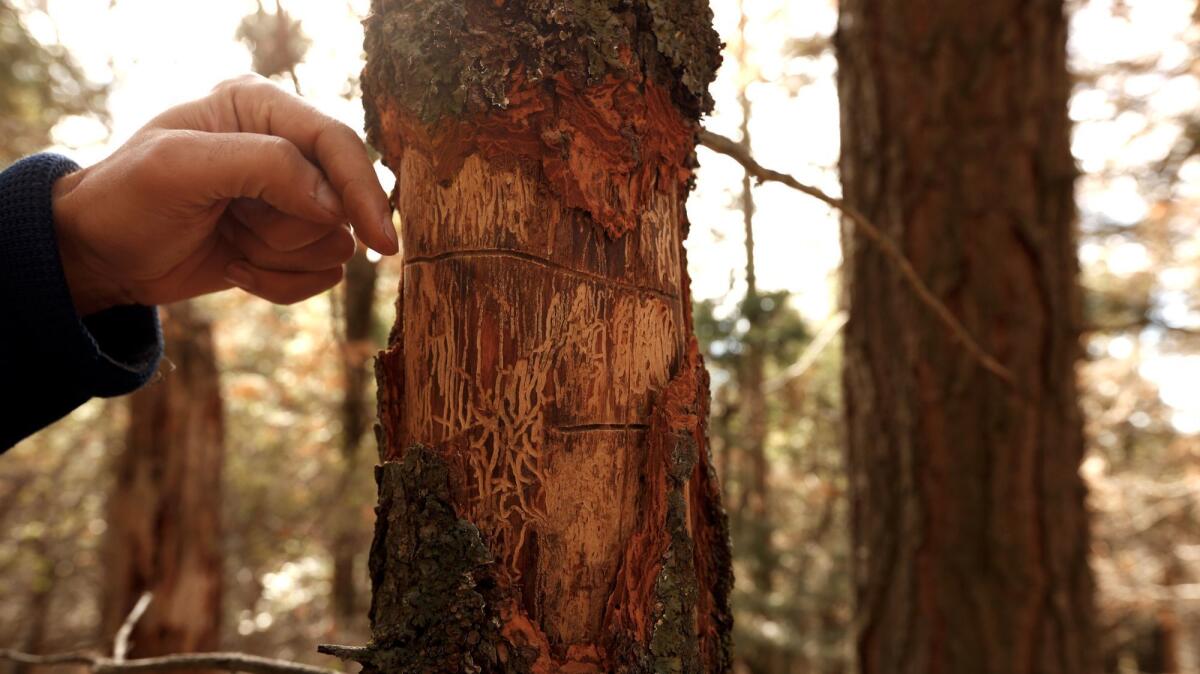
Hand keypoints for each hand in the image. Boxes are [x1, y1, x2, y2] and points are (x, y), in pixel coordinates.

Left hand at [51, 74, 398, 314]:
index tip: (380, 241)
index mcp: (260, 107)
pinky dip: (280, 284)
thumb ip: (263, 166)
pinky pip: (323, 275)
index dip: (362, 190)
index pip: (336, 143)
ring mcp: (291, 199)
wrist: (100, 257)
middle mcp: (285, 148)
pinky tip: (236, 268)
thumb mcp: (179, 168)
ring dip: (279, 258)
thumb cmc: (126, 200)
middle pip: (339, 203)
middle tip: (233, 224)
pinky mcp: (290, 243)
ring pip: (335, 245)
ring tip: (230, 242)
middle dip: (286, 230)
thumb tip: (333, 205)